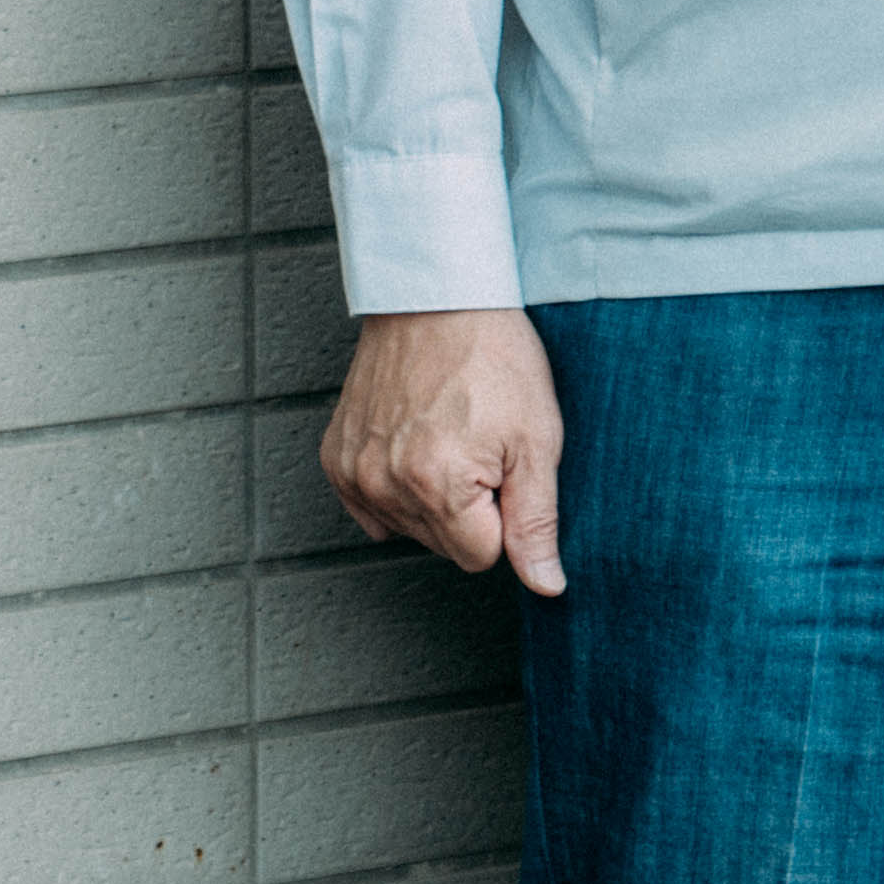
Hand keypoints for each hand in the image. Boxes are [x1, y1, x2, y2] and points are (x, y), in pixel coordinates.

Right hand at [320, 307, 566, 596]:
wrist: (437, 296)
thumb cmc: (494, 357)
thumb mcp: (537, 438)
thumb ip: (537, 522)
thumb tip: (546, 586)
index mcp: (438, 486)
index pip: (483, 557)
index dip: (503, 516)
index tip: (502, 466)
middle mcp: (385, 484)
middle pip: (443, 547)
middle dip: (470, 511)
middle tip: (479, 446)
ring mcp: (354, 470)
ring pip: (408, 529)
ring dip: (432, 499)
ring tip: (448, 437)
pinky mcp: (337, 454)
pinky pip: (369, 508)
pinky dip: (394, 488)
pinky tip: (414, 448)